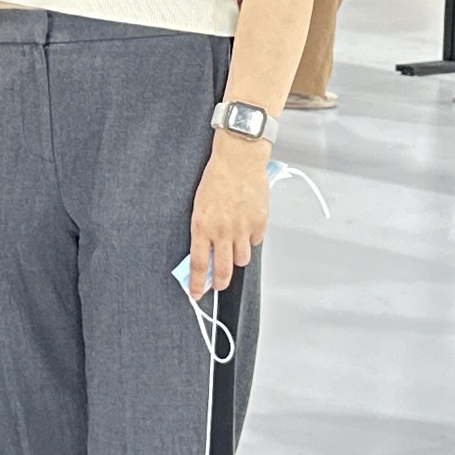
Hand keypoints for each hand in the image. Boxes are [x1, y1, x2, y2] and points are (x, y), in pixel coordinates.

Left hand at [188, 134, 268, 295]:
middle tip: (218, 285)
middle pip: (223, 270)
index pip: (199, 265)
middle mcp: (222, 231)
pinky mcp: (259, 223)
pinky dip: (251, 239)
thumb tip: (202, 251)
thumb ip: (202, 230)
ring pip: (242, 259)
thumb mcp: (199, 206)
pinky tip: (246, 227)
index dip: (197, 283)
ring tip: (233, 247)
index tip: (195, 294)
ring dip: (237, 257)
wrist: (238, 161)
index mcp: (202, 227)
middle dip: (219, 282)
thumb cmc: (215, 179)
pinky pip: (255, 241)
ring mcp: (243, 229)